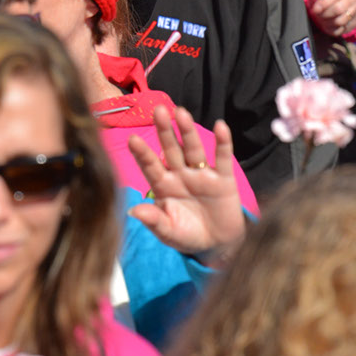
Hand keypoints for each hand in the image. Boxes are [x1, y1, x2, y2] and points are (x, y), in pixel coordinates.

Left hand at [126, 108, 245, 259]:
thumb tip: (132, 211)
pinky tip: (220, 126)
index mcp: (163, 186)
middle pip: (171, 150)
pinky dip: (223, 143)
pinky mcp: (223, 180)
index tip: (132, 139)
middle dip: (164, 131)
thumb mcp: (168, 232)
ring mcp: (201, 175)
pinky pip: (222, 158)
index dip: (142, 153)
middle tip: (158, 110)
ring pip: (194, 149)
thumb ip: (153, 221)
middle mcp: (180, 175)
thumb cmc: (186, 235)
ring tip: (181, 113)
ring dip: (188, 132)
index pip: (150, 166)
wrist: (216, 245)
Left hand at [309, 0, 355, 37]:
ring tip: (321, 18)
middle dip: (324, 14)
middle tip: (317, 14)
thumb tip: (318, 1)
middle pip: (339, 9)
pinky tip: (328, 23)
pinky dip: (331, 29)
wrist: (334, 1)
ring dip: (326, 22)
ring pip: (340, 21)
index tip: (315, 9)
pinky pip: (341, 30)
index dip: (325, 2)